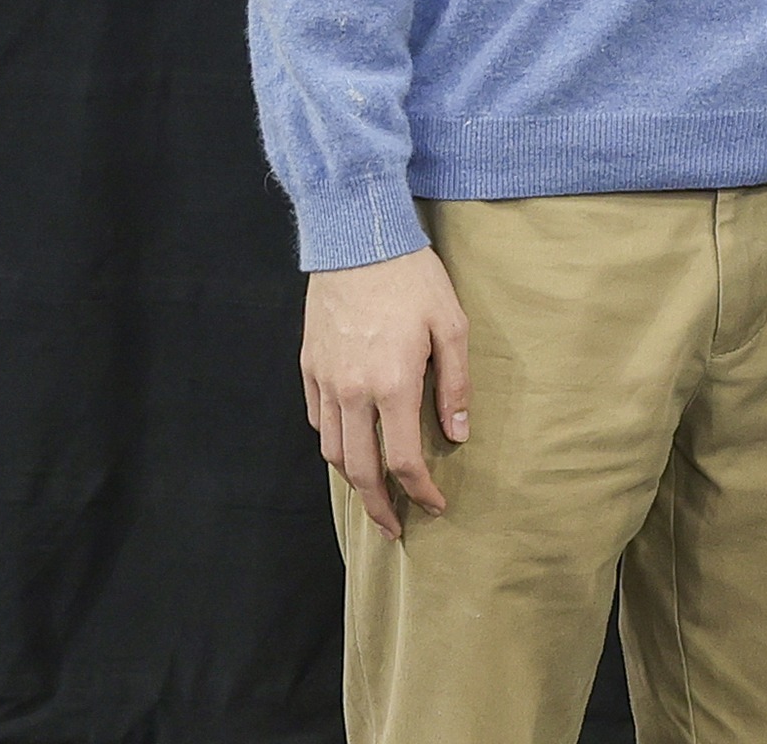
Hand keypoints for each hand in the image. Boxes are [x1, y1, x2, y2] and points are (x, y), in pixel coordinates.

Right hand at [302, 246, 469, 541]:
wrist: (357, 239)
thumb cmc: (413, 279)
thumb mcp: (451, 326)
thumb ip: (455, 385)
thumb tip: (457, 434)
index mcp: (393, 385)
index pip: (402, 460)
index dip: (420, 491)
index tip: (434, 506)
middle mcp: (353, 392)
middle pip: (360, 470)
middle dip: (379, 506)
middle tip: (394, 527)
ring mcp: (326, 381)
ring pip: (333, 451)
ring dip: (353, 479)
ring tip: (373, 492)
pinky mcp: (309, 366)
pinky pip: (318, 420)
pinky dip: (334, 443)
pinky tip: (350, 445)